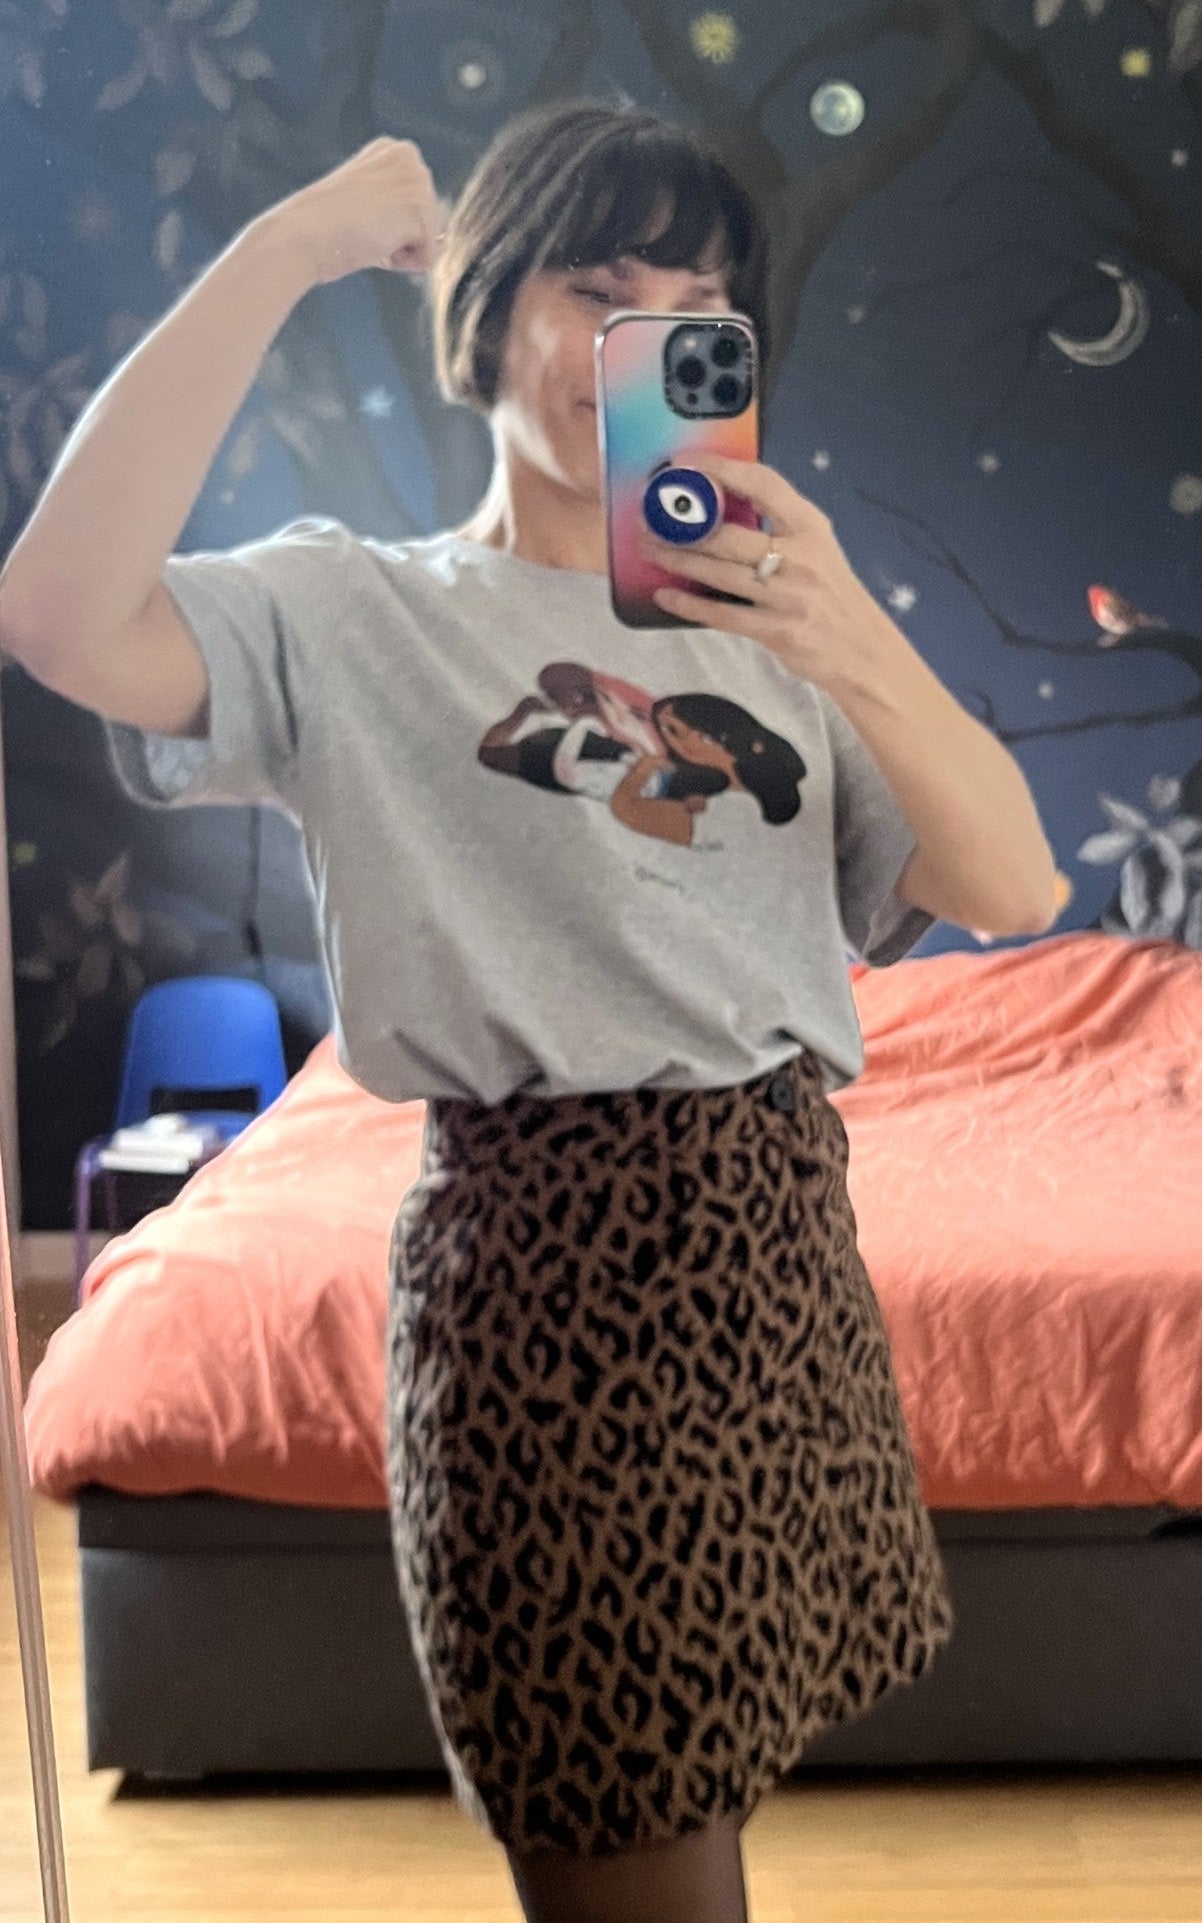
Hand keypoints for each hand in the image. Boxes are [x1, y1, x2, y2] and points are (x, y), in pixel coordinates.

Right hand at [264, 137, 445, 286]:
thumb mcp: (365, 201)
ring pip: (429, 239)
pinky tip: (376, 244)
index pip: (416, 204)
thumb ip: (393, 205)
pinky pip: (428, 258)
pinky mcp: (420, 210)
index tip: (360, 218)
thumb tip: (419, 231)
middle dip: (400, 236)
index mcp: (394, 151)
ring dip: (400, 250)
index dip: (389, 223)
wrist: (304, 233)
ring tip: (369, 235)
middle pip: (429, 220)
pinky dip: (402, 263)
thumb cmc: (324, 225)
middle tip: (364, 229)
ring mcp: (417, 181)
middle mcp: (410, 158)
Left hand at [638, 452, 894, 691]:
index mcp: (809, 527)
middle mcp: (799, 557)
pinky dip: (689, 605)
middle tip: (649, 518)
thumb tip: (722, 506)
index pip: (763, 484)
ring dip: (677, 560)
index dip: (720, 470)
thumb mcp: (817, 547)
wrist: (862, 649)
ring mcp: (786, 595)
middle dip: (682, 526)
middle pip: (728, 533)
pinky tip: (664, 595)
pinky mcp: (775, 630)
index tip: (687, 465)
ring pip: (718, 572)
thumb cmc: (831, 594)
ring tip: (649, 549)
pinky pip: (721, 614)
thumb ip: (779, 526)